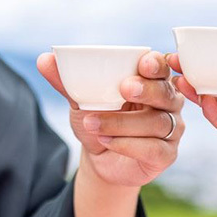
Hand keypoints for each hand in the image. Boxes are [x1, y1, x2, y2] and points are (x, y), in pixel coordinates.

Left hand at [38, 51, 183, 186]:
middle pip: (166, 94)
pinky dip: (128, 145)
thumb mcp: (81, 99)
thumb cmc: (98, 118)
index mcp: (152, 81)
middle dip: (147, 90)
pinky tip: (107, 141)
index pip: (163, 67)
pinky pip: (154, 148)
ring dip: (123, 123)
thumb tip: (44, 58)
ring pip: (156, 123)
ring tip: (93, 124)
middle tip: (124, 89)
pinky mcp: (166, 155)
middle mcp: (168, 103)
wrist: (98, 157)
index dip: (157, 65)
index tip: (143, 64)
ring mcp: (172, 130)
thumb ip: (67, 81)